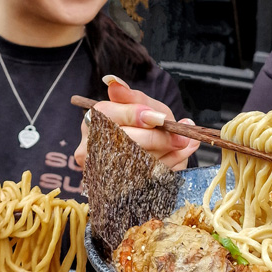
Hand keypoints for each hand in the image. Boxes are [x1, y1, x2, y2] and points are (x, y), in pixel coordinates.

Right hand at [73, 75, 199, 170]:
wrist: (155, 156)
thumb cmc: (148, 127)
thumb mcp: (146, 107)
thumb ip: (135, 98)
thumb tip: (113, 82)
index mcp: (95, 119)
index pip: (106, 113)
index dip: (133, 115)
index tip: (159, 118)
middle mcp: (89, 146)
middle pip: (120, 139)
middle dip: (156, 139)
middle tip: (180, 138)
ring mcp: (98, 170)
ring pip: (132, 162)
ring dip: (164, 155)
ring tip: (182, 147)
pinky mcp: (112, 190)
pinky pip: (141, 180)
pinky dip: (164, 169)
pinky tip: (175, 160)